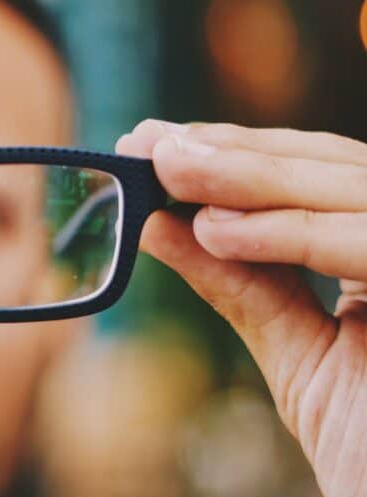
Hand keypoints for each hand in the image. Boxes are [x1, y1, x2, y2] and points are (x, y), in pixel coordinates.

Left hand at [117, 119, 366, 496]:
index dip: (240, 152)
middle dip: (236, 153)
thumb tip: (158, 222)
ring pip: (355, 188)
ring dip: (253, 176)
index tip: (157, 142)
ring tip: (168, 169)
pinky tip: (215, 232)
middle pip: (337, 167)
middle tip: (149, 143)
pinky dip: (293, 234)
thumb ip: (241, 284)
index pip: (321, 174)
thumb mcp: (298, 354)